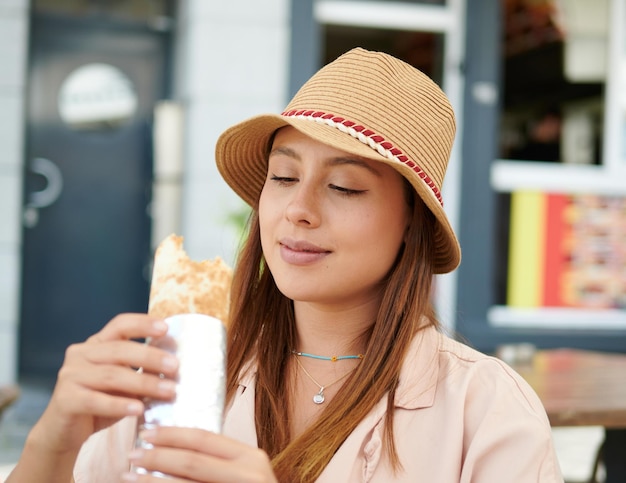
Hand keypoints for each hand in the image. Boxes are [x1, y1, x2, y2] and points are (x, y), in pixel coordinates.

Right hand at [29, 313, 179, 454]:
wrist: (64, 433)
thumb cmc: (100, 403)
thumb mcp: (123, 384)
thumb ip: (141, 372)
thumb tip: (175, 369)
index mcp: (96, 344)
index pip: (119, 325)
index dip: (142, 324)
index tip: (165, 328)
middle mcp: (80, 355)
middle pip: (120, 350)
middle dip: (151, 357)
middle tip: (175, 367)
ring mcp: (70, 376)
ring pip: (112, 375)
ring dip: (143, 383)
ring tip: (168, 391)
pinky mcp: (65, 400)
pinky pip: (96, 400)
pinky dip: (119, 405)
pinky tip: (138, 409)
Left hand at [124, 426, 277, 482]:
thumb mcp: (245, 473)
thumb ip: (221, 460)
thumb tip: (176, 446)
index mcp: (251, 458)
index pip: (204, 438)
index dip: (172, 434)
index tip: (147, 432)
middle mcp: (247, 475)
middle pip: (191, 460)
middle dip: (156, 456)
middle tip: (132, 453)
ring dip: (151, 481)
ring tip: (128, 475)